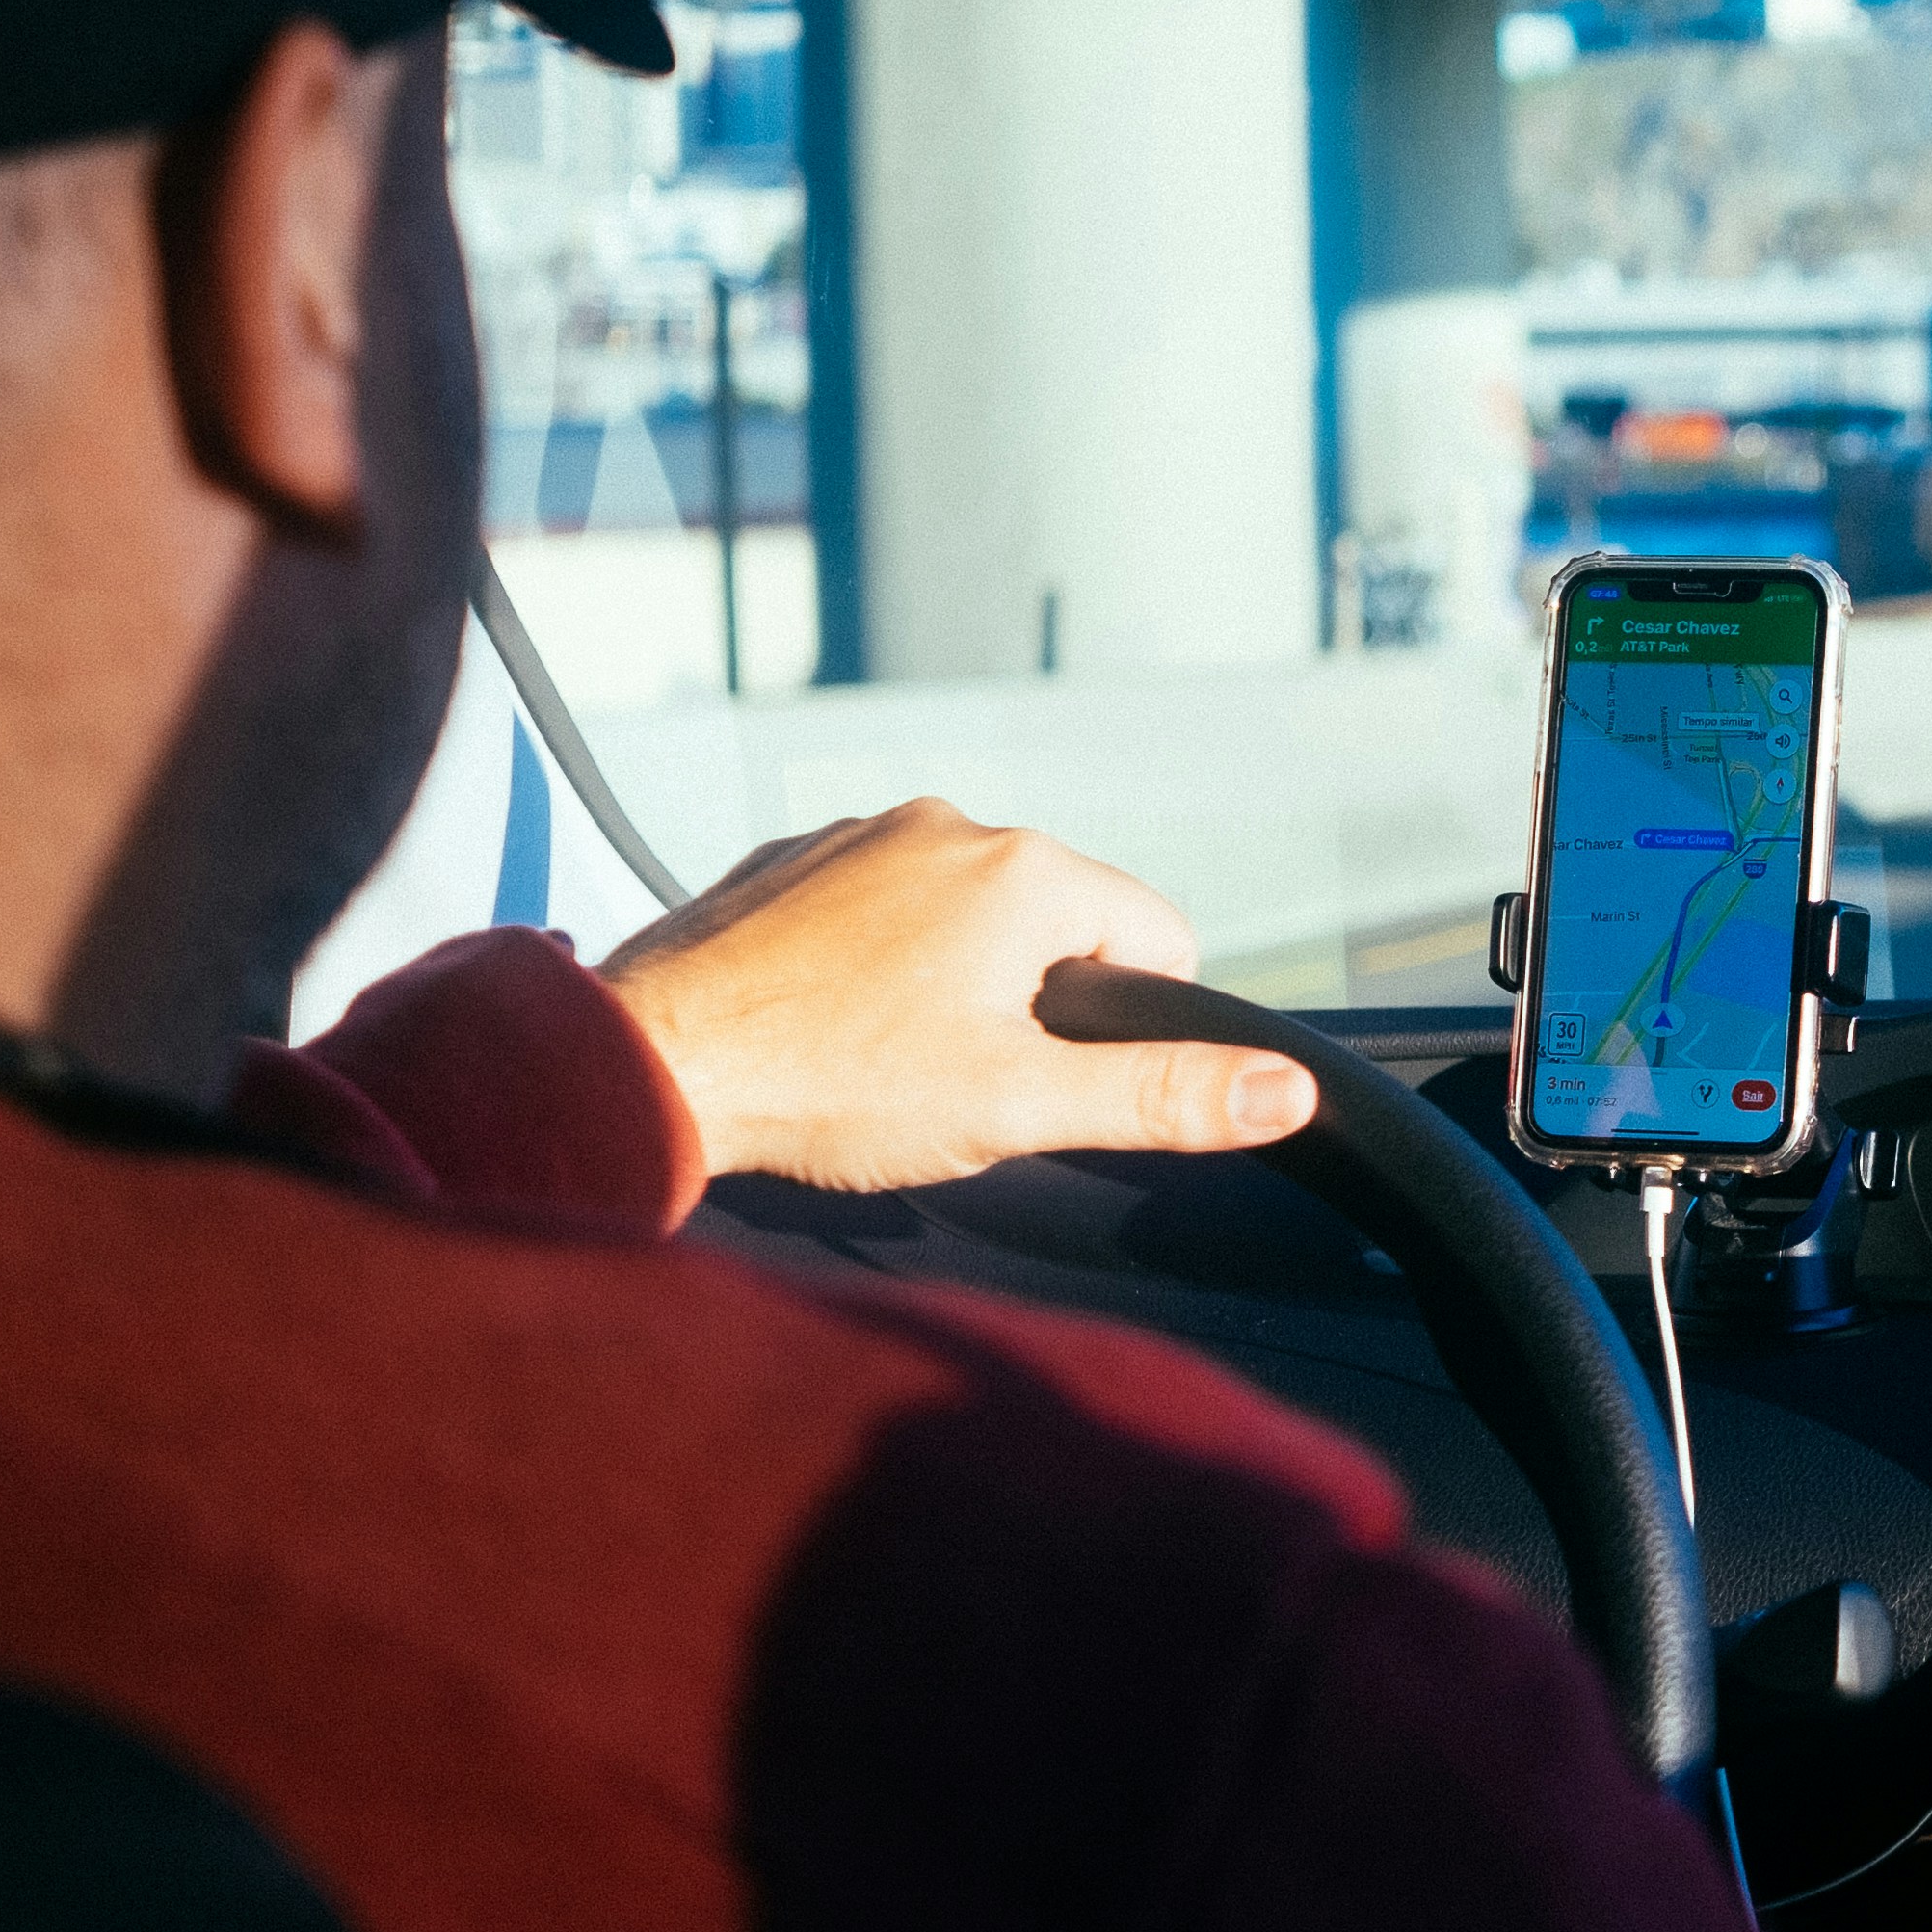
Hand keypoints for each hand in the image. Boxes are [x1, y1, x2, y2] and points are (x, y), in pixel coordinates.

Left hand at [597, 797, 1321, 1189]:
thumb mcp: (1020, 1106)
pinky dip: (866, 960)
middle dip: (1028, 1002)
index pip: (1156, 940)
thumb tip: (1287, 1091)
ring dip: (947, 977)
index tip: (1040, 1077)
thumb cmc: (830, 1086)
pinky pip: (872, 905)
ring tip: (877, 1057)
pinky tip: (823, 1024)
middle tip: (951, 1080)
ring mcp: (860, 832)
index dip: (1123, 1028)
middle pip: (1057, 923)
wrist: (644, 1062)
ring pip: (961, 912)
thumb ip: (1163, 1095)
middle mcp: (952, 824)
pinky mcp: (787, 858)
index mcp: (1028, 872)